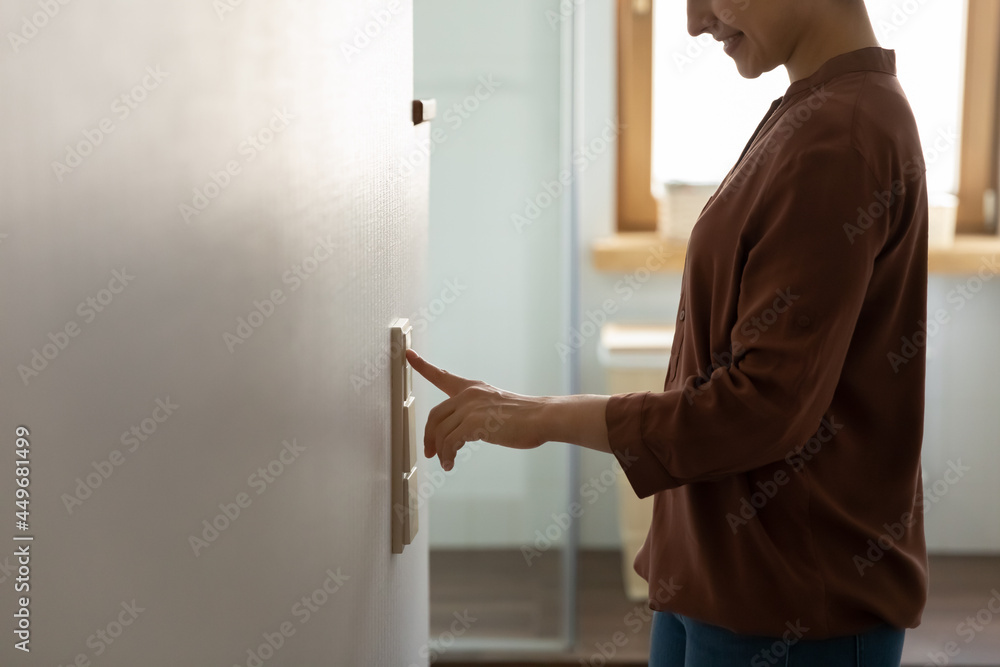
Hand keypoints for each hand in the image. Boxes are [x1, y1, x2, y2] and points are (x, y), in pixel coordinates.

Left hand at [405, 349, 548, 470]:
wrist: (542, 417)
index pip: (442, 376)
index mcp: (473, 388)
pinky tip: (451, 464)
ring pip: (440, 432)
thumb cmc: (526, 417)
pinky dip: (447, 456)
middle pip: (434, 415)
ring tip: (446, 463)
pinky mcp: (474, 423)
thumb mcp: (497, 407)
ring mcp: (470, 408)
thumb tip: (465, 432)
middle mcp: (468, 394)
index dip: (423, 366)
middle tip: (429, 452)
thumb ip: (478, 414)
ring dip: (440, 451)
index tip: (408, 354)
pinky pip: (449, 442)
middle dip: (429, 436)